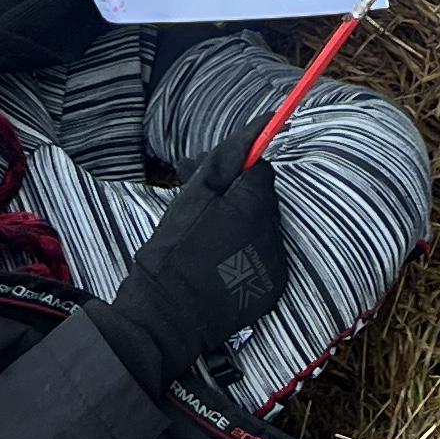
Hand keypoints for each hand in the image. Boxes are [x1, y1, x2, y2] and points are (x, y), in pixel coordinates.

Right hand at [86, 145, 284, 395]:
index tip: (215, 180)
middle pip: (264, 199)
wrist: (164, 316)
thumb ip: (229, 158)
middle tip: (202, 206)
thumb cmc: (171, 251)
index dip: (238, 171)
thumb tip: (263, 122)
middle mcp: (273, 234)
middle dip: (237, 197)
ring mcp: (275, 265)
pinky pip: (265, 258)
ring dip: (243, 225)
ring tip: (207, 237)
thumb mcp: (192, 196)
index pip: (261, 170)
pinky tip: (220, 261)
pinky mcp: (272, 290)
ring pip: (264, 228)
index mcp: (254, 207)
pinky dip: (247, 254)